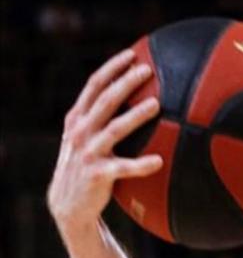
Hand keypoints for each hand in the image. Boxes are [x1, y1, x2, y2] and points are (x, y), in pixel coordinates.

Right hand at [47, 49, 161, 237]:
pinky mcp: (97, 174)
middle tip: (147, 70)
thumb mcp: (87, 138)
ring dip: (135, 115)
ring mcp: (88, 152)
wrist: (69, 203)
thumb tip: (139, 98)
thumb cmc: (88, 165)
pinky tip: (159, 161)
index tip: (132, 54)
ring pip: (114, 128)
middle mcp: (80, 131)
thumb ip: (103, 118)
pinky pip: (123, 167)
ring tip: (156, 104)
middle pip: (104, 100)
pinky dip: (141, 164)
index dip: (112, 68)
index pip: (93, 85)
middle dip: (125, 82)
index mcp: (78, 118)